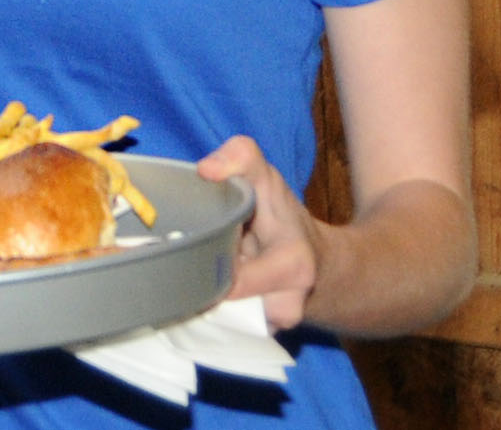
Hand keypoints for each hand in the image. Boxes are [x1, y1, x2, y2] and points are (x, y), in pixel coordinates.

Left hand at [198, 135, 322, 332]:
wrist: (319, 265)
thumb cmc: (283, 217)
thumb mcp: (266, 176)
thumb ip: (240, 157)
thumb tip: (205, 170)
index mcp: (292, 268)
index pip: (231, 280)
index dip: (203, 262)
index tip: (181, 247)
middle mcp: (287, 309)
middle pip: (219, 304)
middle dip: (196, 279)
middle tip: (182, 257)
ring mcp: (271, 332)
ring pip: (216, 322)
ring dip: (199, 297)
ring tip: (194, 271)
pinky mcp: (259, 342)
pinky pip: (221, 331)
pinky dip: (207, 311)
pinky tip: (204, 289)